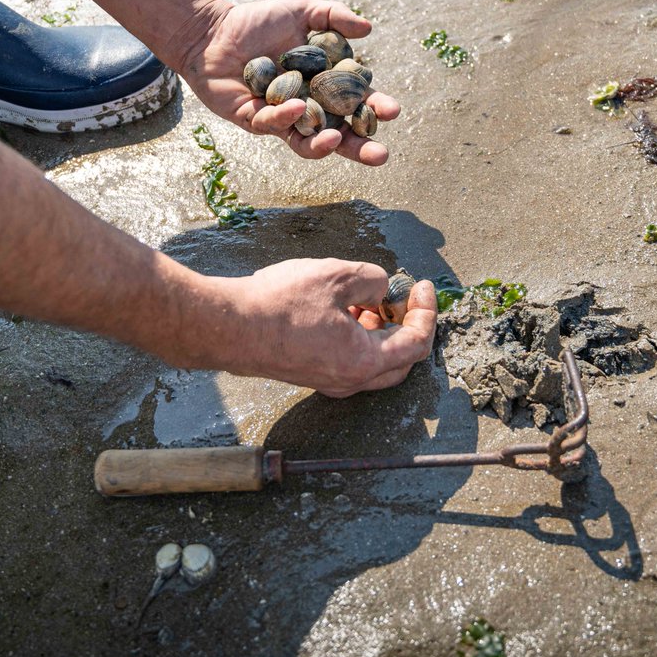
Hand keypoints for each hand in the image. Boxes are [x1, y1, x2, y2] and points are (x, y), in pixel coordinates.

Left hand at [180, 0, 399, 165]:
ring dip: (324, 146)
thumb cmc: (259, 20)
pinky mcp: (253, 120)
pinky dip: (286, 118)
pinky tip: (298, 107)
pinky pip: (272, 126)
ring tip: (337, 141)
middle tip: (380, 155)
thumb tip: (368, 28)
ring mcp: (281, 117)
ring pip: (307, 143)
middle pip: (340, 134)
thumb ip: (334, 16)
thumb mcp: (302, 10)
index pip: (356, 102)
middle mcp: (307, 106)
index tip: (394, 110)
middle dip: (361, 147)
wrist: (214, 29)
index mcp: (324, 84)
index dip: (375, 109)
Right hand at [214, 260, 436, 395]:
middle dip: (409, 325)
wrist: (230, 325)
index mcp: (363, 361)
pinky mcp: (310, 372)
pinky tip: (344, 307)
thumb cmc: (279, 304)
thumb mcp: (336, 276)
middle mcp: (349, 380)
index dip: (426, 312)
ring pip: (374, 361)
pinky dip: (359, 335)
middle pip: (400, 361)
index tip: (422, 286)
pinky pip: (350, 359)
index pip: (416, 344)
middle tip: (403, 295)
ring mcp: (328, 380)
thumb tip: (382, 288)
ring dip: (382, 329)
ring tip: (370, 295)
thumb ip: (372, 280)